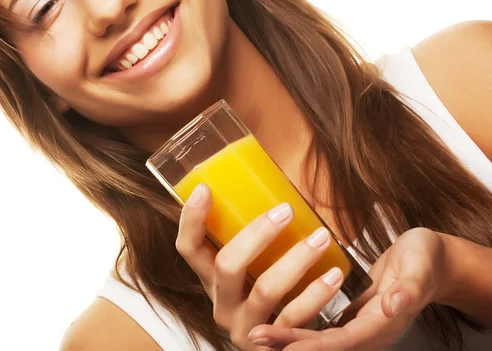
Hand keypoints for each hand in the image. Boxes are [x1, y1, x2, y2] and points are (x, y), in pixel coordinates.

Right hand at [176, 183, 345, 350]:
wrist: (287, 349)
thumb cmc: (274, 293)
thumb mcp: (255, 268)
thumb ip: (259, 238)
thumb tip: (281, 190)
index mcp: (211, 280)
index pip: (188, 248)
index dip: (191, 220)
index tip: (205, 188)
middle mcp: (221, 305)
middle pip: (228, 265)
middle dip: (258, 234)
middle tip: (286, 210)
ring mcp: (244, 329)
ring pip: (265, 291)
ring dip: (296, 260)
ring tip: (322, 237)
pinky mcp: (270, 348)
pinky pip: (293, 319)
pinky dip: (316, 294)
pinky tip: (334, 275)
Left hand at [247, 227, 446, 349]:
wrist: (433, 262)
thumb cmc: (425, 260)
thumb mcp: (419, 267)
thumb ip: (408, 287)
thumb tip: (394, 304)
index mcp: (381, 324)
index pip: (338, 342)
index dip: (307, 343)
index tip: (279, 342)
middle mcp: (368, 332)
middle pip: (323, 346)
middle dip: (288, 343)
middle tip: (254, 338)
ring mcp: (360, 327)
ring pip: (320, 339)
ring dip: (289, 337)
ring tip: (258, 335)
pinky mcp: (353, 317)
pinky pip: (323, 328)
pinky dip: (300, 328)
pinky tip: (279, 322)